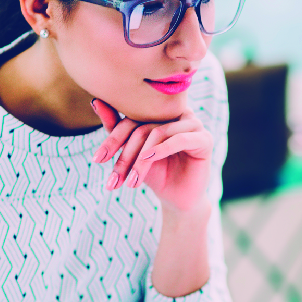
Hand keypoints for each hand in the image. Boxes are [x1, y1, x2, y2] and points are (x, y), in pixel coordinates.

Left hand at [91, 99, 213, 213]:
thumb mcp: (132, 153)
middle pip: (143, 127)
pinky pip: (180, 139)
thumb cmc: (155, 173)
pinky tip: (148, 161)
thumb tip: (96, 101)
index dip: (113, 139)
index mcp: (161, 111)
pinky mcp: (204, 139)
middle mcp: (178, 113)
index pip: (131, 119)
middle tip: (114, 179)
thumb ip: (116, 128)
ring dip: (141, 160)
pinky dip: (162, 150)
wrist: (176, 199)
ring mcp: (193, 124)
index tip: (97, 160)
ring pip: (158, 133)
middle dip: (125, 155)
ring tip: (131, 181)